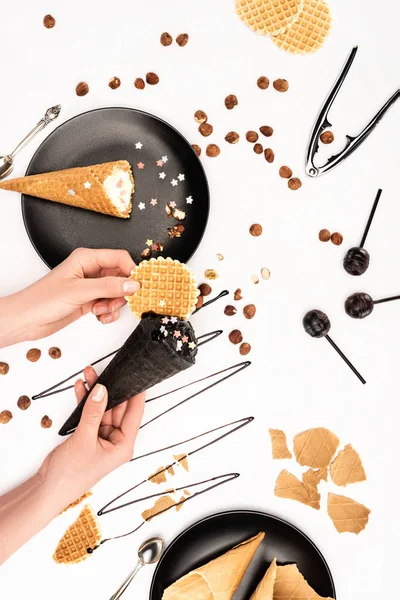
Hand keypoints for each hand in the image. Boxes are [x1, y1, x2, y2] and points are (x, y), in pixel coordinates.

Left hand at [0, 247, 139, 346]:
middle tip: (118, 302)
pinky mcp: (88, 301)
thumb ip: (108, 287)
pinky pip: (109, 304)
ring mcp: (90, 287)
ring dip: (114, 304)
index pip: (119, 258)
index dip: (131, 270)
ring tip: (102, 310)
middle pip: (121, 276)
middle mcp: (89, 271)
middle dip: (122, 292)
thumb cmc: (42, 300)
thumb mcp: (80, 291)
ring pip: (116, 292)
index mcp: (86, 258)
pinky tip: (99, 316)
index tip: (139, 286)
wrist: (26, 320)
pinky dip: (108, 312)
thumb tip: (133, 284)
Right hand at [39, 366, 144, 508]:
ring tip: (89, 374)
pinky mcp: (89, 437)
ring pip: (103, 410)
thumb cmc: (70, 474)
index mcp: (123, 446)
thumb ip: (93, 412)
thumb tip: (102, 390)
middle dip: (110, 390)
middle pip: (118, 409)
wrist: (48, 489)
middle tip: (103, 371)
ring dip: (96, 394)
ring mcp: (102, 439)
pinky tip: (81, 388)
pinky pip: (91, 415)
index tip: (136, 376)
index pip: (134, 414)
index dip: (136, 394)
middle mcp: (116, 442)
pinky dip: (86, 403)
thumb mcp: (84, 439)